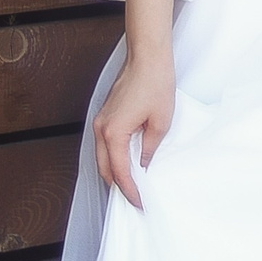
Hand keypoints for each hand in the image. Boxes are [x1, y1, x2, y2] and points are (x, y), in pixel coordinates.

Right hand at [92, 53, 174, 207]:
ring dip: (114, 173)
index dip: (130, 191)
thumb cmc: (155, 84)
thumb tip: (143, 165)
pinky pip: (104, 145)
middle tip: (136, 199)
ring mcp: (101, 121)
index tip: (140, 203)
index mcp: (114, 133)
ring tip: (133, 185)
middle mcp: (101, 129)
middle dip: (119, 187)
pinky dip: (113, 158)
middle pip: (105, 169)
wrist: (147, 57)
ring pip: (101, 158)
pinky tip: (127, 163)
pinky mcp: (105, 115)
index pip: (119, 173)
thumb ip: (149, 148)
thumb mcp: (161, 122)